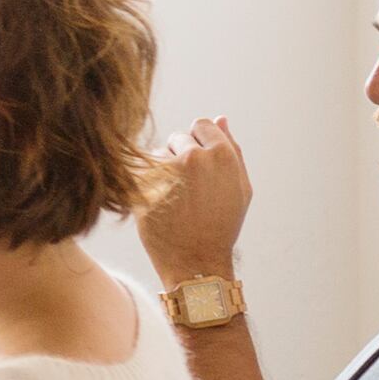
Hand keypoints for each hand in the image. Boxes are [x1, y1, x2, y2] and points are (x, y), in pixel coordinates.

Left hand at [138, 119, 251, 281]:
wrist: (195, 261)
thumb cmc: (221, 225)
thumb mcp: (240, 189)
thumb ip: (232, 150)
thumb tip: (221, 118)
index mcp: (222, 155)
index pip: (201, 124)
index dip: (200, 145)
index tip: (201, 168)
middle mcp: (193, 156)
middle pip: (178, 137)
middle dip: (181, 157)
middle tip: (189, 190)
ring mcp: (165, 169)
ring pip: (157, 152)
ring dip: (162, 169)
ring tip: (175, 199)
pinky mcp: (140, 182)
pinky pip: (139, 168)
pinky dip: (145, 183)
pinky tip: (158, 203)